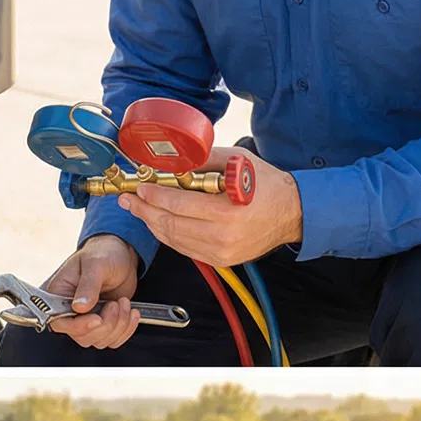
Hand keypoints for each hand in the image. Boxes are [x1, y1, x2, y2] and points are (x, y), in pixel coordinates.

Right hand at [45, 236, 141, 349]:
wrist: (121, 254)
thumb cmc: (103, 253)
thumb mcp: (95, 264)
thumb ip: (88, 286)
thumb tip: (80, 306)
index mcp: (59, 295)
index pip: (59, 322)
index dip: (79, 326)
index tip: (96, 318)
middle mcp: (71, 311)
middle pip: (82, 336)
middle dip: (105, 324)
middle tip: (114, 303)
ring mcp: (88, 319)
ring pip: (100, 340)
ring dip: (118, 325)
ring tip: (123, 303)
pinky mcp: (104, 323)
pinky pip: (114, 339)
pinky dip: (126, 329)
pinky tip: (131, 312)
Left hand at [118, 147, 302, 266]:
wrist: (291, 212)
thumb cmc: (265, 184)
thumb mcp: (236, 161)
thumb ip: (202, 160)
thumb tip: (170, 160)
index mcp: (229, 211)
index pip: (179, 205)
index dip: (154, 197)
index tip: (140, 187)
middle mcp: (223, 236)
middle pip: (171, 225)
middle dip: (145, 211)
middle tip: (129, 199)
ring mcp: (221, 252)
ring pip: (174, 240)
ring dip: (152, 224)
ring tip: (138, 209)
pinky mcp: (220, 260)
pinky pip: (185, 248)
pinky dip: (168, 235)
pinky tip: (158, 222)